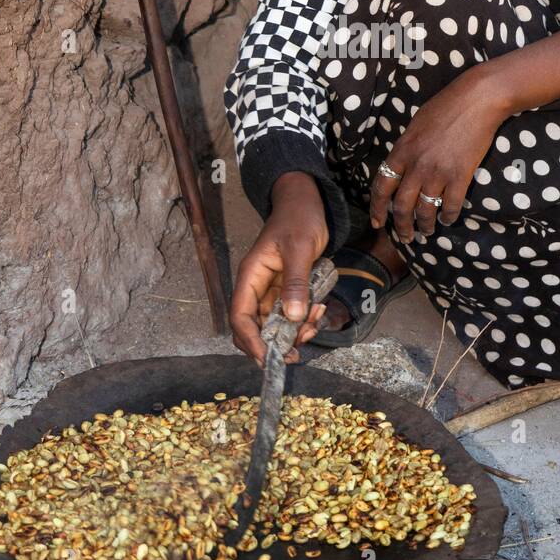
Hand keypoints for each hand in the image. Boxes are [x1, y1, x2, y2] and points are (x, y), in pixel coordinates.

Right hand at [229, 172, 329, 365]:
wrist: (307, 202)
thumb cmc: (299, 219)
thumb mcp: (300, 248)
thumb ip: (296, 282)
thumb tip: (292, 317)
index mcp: (251, 276)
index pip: (240, 317)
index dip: (250, 341)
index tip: (269, 358)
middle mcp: (257, 287)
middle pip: (256, 327)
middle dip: (276, 342)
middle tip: (300, 348)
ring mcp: (273, 290)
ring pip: (276, 325)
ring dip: (295, 332)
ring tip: (316, 320)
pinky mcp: (288, 290)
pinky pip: (292, 314)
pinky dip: (305, 319)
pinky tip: (320, 309)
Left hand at [369, 64, 508, 241]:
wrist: (476, 100)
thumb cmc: (446, 106)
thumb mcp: (415, 125)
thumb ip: (406, 149)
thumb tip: (402, 167)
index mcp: (401, 151)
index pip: (381, 186)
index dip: (377, 209)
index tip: (377, 223)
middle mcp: (416, 165)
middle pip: (402, 206)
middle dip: (402, 226)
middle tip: (405, 237)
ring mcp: (438, 172)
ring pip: (425, 210)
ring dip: (425, 225)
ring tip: (427, 231)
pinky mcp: (460, 176)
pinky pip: (450, 206)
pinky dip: (448, 217)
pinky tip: (448, 220)